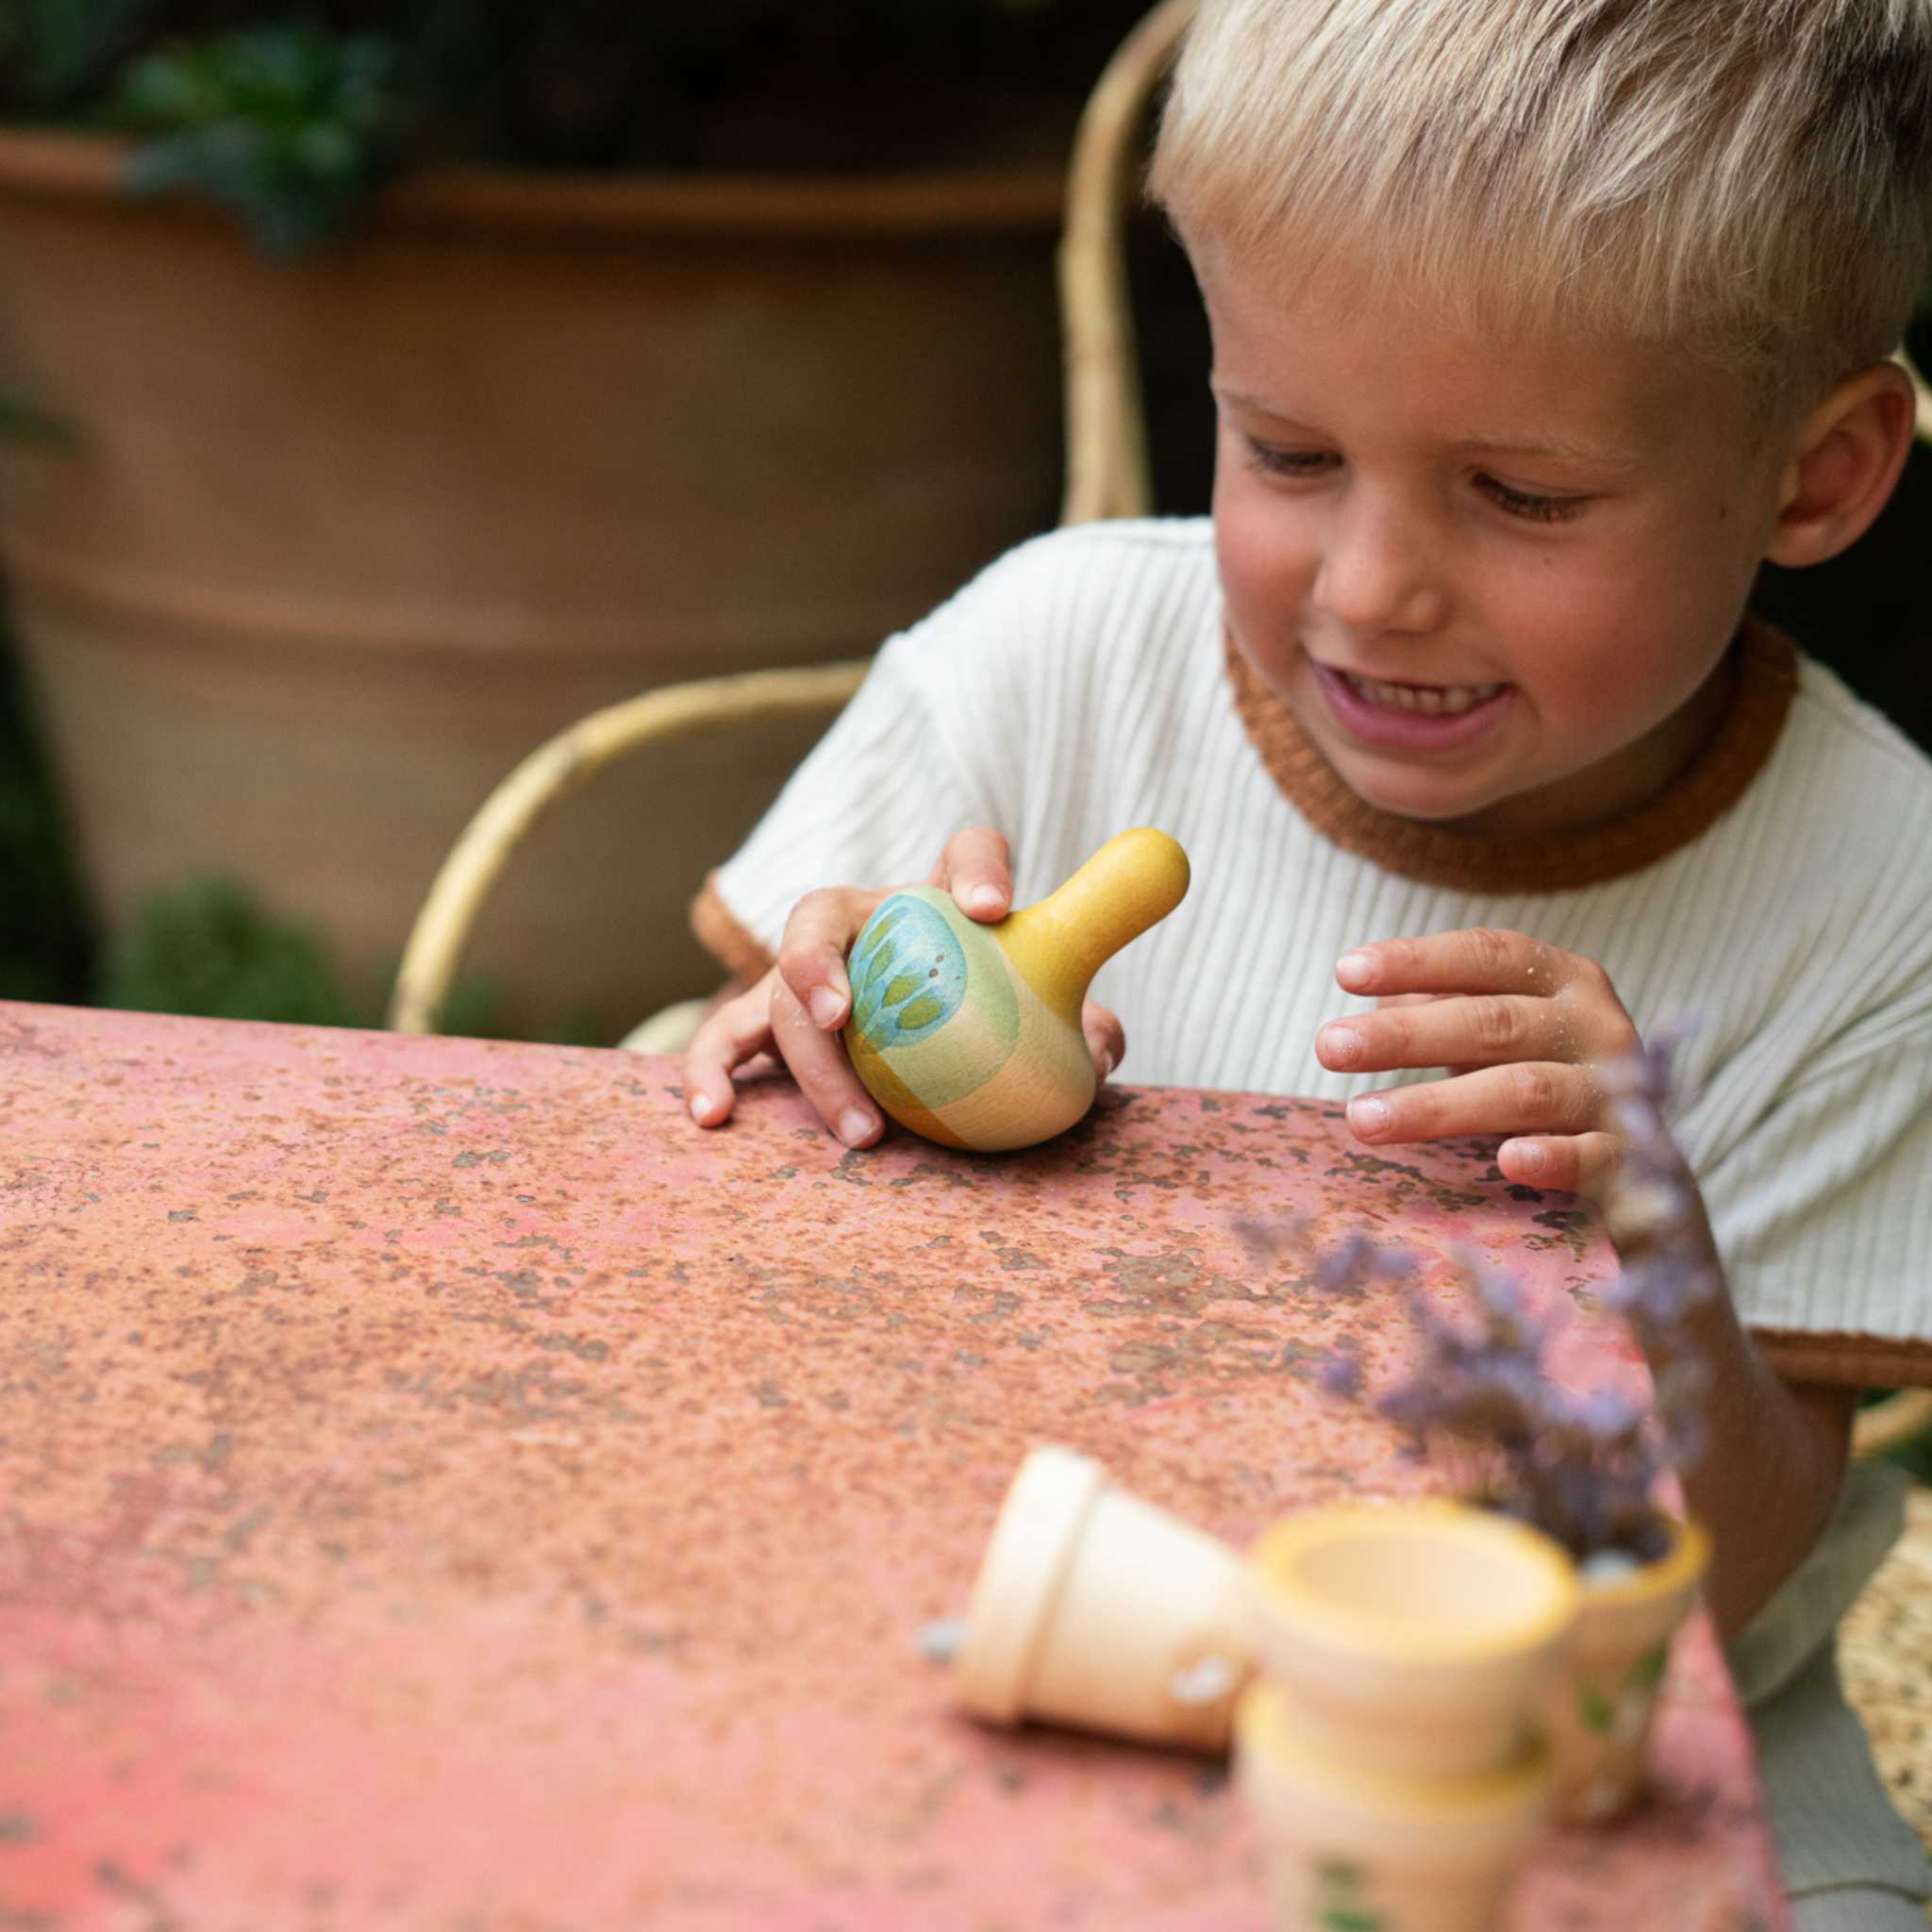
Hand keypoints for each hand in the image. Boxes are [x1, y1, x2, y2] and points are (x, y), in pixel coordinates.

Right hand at [681, 826, 1125, 1144]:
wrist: (926, 1041)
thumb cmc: (992, 1015)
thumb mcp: (1047, 1013)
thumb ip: (1086, 1022)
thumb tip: (1099, 1049)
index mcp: (936, 899)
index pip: (964, 851)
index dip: (975, 867)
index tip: (994, 908)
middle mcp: (860, 923)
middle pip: (819, 912)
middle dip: (817, 959)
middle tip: (841, 1018)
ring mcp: (805, 973)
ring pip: (774, 992)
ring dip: (807, 1058)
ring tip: (858, 1126)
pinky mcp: (765, 1025)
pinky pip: (723, 1042)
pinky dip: (710, 1074)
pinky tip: (714, 1119)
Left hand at [1313, 927, 1641, 1196]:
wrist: (1648, 1171)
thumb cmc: (1548, 1083)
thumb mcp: (1499, 1037)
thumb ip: (1446, 1011)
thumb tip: (1374, 1005)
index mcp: (1562, 980)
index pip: (1487, 956)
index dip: (1417, 959)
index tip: (1344, 972)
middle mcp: (1595, 1024)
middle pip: (1492, 1021)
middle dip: (1405, 1035)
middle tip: (1330, 1045)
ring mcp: (1620, 1091)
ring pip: (1525, 1090)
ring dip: (1439, 1104)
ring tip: (1363, 1118)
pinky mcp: (1635, 1158)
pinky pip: (1595, 1156)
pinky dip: (1553, 1157)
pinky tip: (1506, 1162)